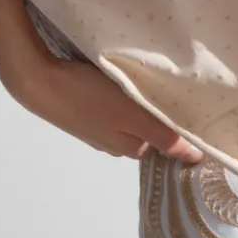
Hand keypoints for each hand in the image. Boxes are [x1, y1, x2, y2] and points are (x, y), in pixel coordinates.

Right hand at [8, 52, 205, 164]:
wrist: (39, 82)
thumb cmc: (89, 98)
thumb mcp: (132, 116)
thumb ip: (163, 135)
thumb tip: (196, 157)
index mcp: (131, 148)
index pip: (168, 141)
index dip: (182, 124)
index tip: (197, 105)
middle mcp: (116, 144)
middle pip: (151, 129)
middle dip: (163, 112)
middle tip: (179, 87)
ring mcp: (99, 129)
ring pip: (133, 118)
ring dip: (144, 104)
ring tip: (156, 80)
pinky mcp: (86, 112)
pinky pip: (116, 108)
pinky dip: (125, 98)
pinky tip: (125, 82)